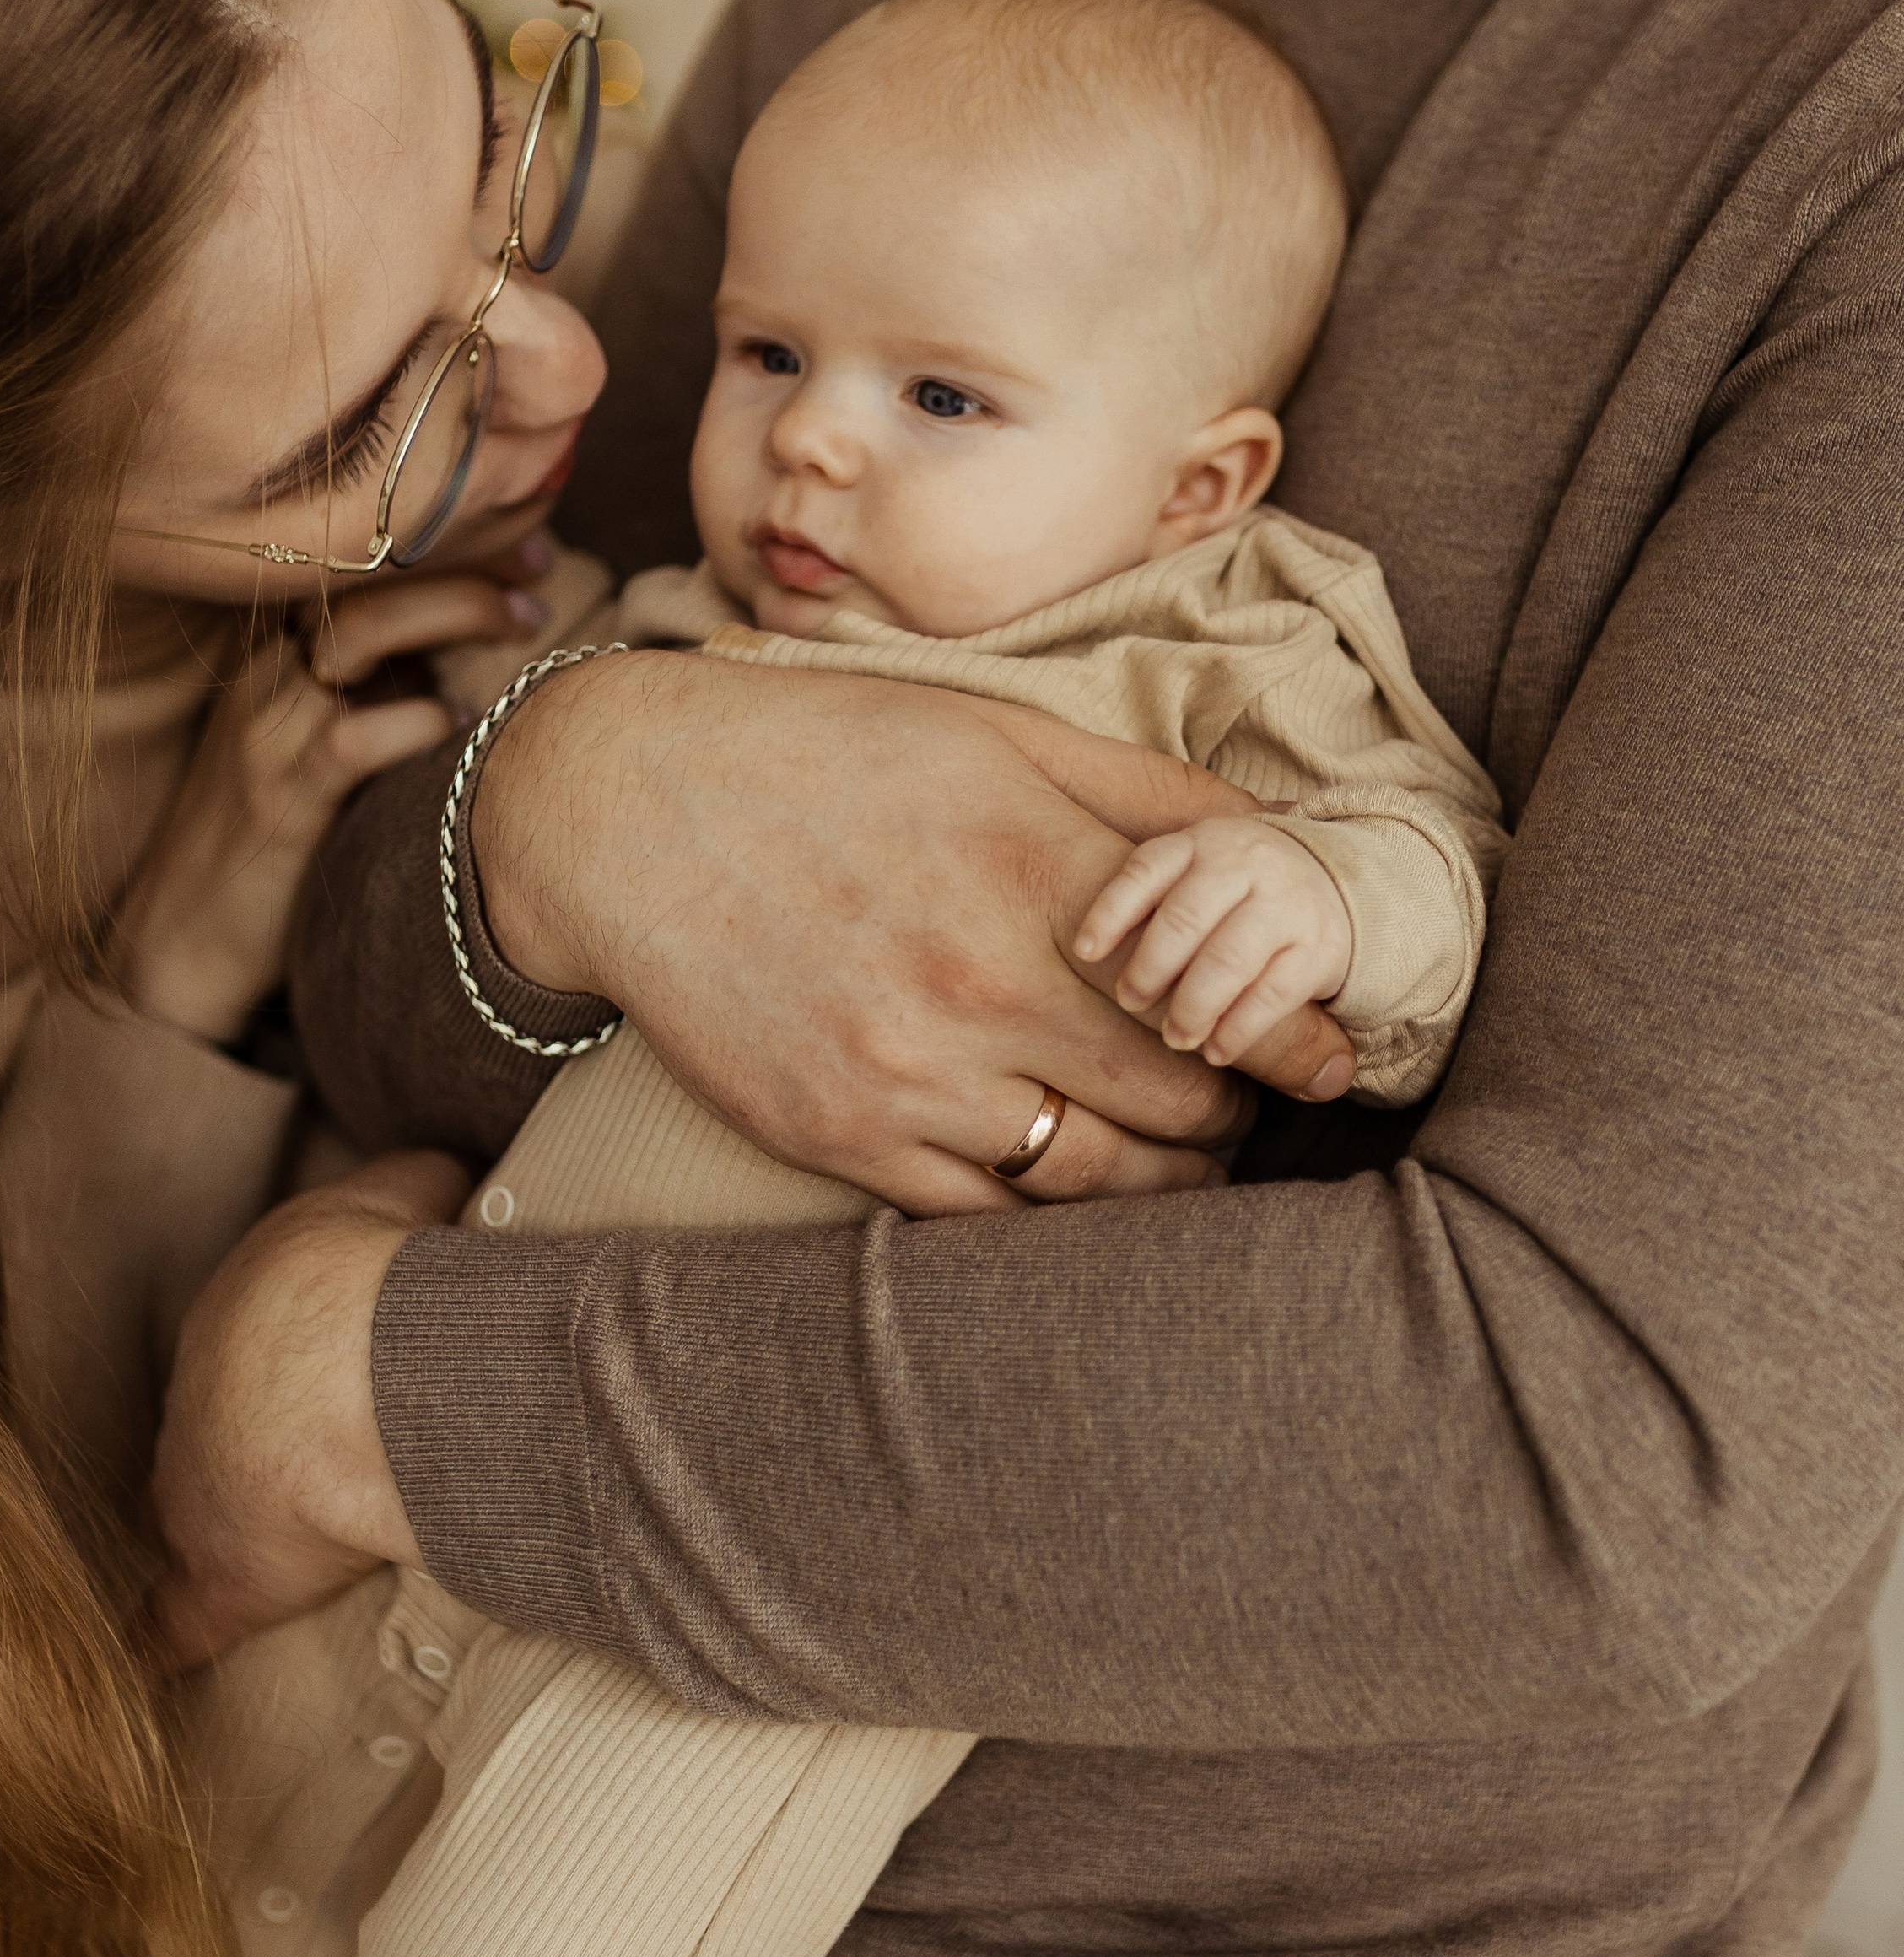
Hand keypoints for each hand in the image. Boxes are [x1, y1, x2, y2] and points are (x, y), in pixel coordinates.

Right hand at [118, 570, 544, 1044]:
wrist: (181, 940)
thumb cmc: (274, 841)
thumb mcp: (323, 745)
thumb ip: (382, 692)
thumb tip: (476, 653)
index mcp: (281, 654)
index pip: (364, 567)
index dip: (449, 546)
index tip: (528, 546)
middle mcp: (269, 673)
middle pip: (367, 580)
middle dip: (462, 566)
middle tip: (538, 578)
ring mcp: (268, 729)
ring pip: (363, 633)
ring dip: (454, 616)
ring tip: (523, 625)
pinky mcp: (280, 795)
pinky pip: (353, 735)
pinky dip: (416, 721)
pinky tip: (459, 727)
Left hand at [148, 1151, 463, 1665]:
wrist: (342, 1376)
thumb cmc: (366, 1285)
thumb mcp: (397, 1198)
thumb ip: (416, 1187)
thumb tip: (452, 1172)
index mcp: (241, 1318)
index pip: (252, 1342)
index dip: (292, 1362)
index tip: (322, 1378)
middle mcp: (202, 1402)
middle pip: (208, 1423)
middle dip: (246, 1438)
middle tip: (303, 1460)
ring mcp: (197, 1496)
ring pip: (184, 1510)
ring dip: (214, 1524)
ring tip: (265, 1545)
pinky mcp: (220, 1580)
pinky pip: (173, 1622)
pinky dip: (168, 1637)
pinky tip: (160, 1656)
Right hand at [471, 652, 1355, 1216]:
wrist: (628, 811)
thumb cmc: (830, 751)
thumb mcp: (1001, 732)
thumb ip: (1149, 797)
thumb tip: (1278, 850)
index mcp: (1043, 873)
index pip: (1228, 997)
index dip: (1298, 1044)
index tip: (1329, 1060)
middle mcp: (987, 986)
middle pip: (1181, 1105)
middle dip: (1230, 1107)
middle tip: (1242, 1096)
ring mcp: (912, 1076)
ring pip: (1099, 1183)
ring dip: (1162, 1179)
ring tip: (1176, 1154)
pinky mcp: (843, 1138)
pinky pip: (987, 1224)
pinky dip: (1051, 1219)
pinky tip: (1071, 1183)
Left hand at [1074, 816, 1353, 1069]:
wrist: (1338, 881)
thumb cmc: (1239, 887)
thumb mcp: (1196, 870)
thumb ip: (1151, 898)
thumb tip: (1084, 955)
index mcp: (1202, 842)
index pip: (1146, 869)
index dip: (1110, 912)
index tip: (1084, 952)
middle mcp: (1244, 864)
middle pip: (1184, 919)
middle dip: (1149, 969)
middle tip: (1129, 1002)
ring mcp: (1286, 903)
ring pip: (1227, 960)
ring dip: (1192, 1008)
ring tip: (1174, 1037)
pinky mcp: (1320, 947)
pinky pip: (1272, 994)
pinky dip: (1238, 1029)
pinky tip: (1216, 1052)